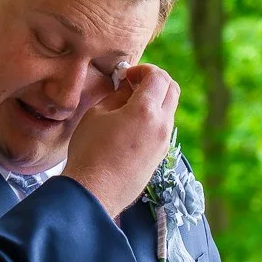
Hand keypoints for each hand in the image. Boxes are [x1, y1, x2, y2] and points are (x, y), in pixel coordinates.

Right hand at [64, 65, 179, 218]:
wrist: (94, 191)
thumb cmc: (90, 151)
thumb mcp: (98, 114)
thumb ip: (118, 96)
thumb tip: (128, 87)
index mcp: (146, 111)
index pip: (158, 77)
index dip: (143, 70)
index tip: (127, 75)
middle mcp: (162, 126)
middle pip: (172, 90)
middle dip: (155, 81)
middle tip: (132, 84)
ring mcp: (164, 143)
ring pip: (170, 110)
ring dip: (155, 100)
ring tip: (128, 106)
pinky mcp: (160, 157)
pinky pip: (163, 129)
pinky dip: (153, 118)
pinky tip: (131, 124)